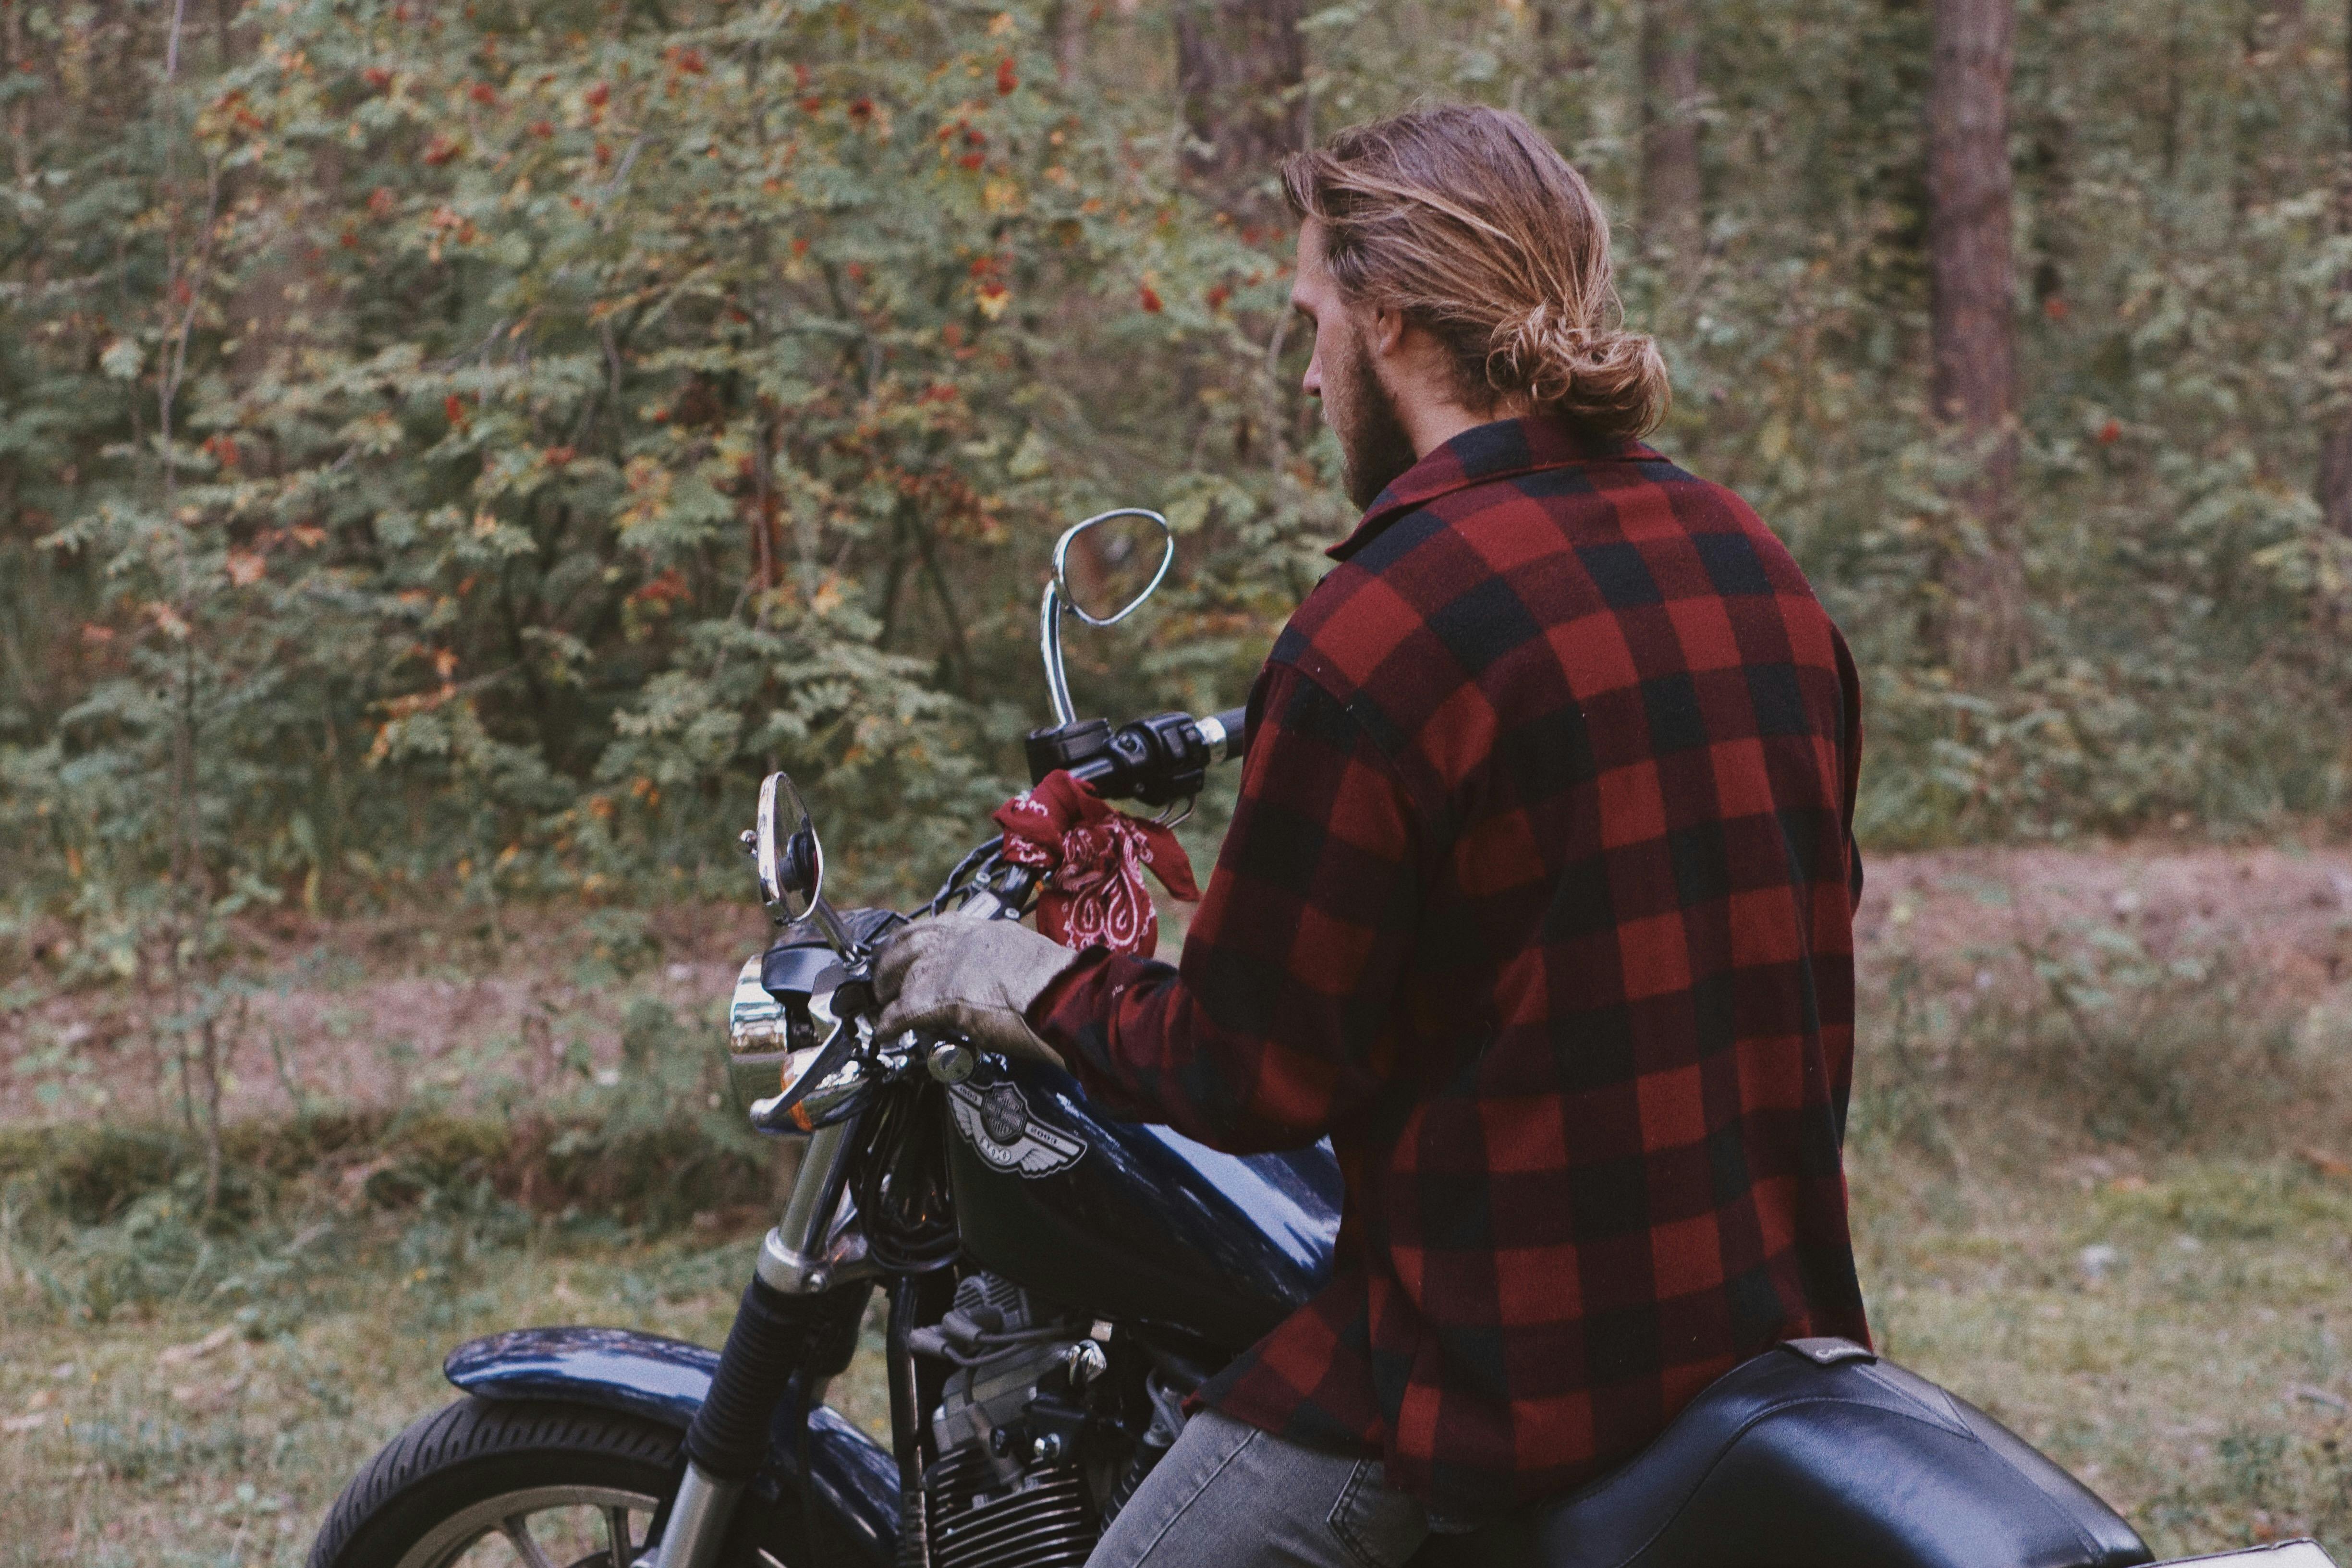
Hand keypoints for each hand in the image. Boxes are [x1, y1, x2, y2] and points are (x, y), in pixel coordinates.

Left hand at [872, 912, 1076, 1067]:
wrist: (1060, 995)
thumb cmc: (1056, 982)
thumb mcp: (1026, 954)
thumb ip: (1003, 958)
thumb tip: (1000, 973)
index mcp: (980, 927)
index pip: (935, 926)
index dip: (916, 941)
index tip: (907, 950)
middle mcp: (955, 940)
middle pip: (906, 944)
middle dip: (890, 962)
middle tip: (885, 980)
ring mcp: (941, 965)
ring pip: (896, 974)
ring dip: (885, 991)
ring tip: (881, 1006)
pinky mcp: (933, 998)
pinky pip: (899, 1012)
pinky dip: (888, 1025)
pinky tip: (885, 1034)